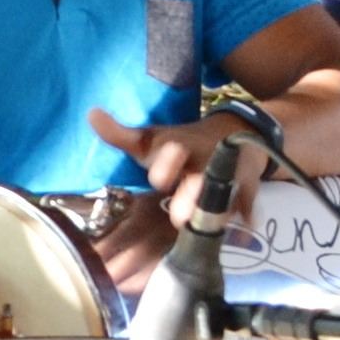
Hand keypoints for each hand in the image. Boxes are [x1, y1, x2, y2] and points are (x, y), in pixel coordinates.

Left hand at [87, 107, 271, 232]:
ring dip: (220, 209)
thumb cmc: (181, 146)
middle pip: (200, 177)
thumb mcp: (151, 140)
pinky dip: (249, 213)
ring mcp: (229, 174)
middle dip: (191, 195)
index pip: (173, 152)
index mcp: (180, 147)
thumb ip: (120, 134)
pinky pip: (249, 202)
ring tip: (216, 225)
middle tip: (180, 217)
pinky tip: (248, 226)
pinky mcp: (248, 187)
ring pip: (226, 191)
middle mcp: (205, 160)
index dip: (167, 164)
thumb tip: (90, 113)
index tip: (158, 179)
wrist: (234, 133)